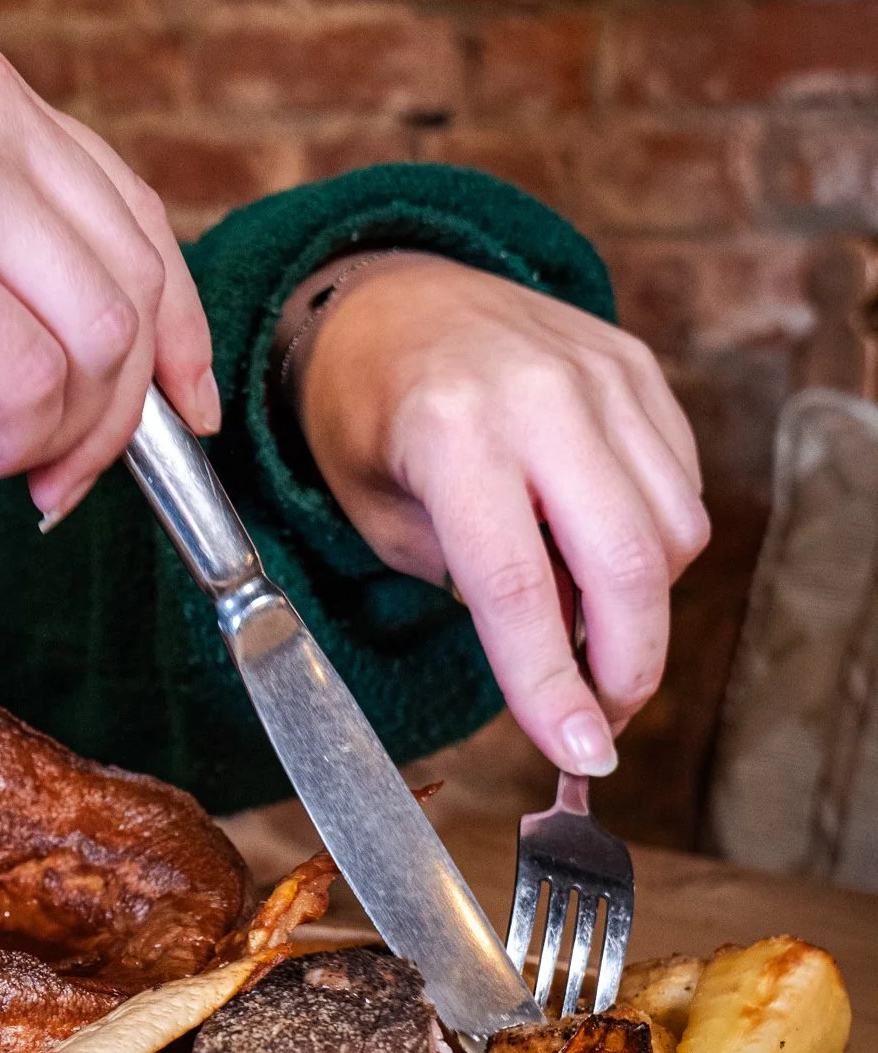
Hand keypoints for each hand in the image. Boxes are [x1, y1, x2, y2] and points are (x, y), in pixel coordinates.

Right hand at [0, 37, 216, 519]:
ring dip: (68, 434)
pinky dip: (14, 441)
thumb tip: (99, 350)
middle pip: (134, 282)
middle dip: (125, 407)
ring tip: (0, 468)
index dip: (178, 323)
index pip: (134, 210)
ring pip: (99, 338)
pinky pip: (30, 381)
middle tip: (63, 476)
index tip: (183, 406)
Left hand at [295, 253, 709, 775]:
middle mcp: (538, 394)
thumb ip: (468, 591)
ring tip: (586, 628)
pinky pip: (681, 485)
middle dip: (628, 666)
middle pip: (627, 563)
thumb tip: (563, 673)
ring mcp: (601, 373)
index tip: (582, 752)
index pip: (517, 588)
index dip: (553, 686)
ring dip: (644, 608)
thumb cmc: (371, 418)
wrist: (392, 301)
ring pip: (674, 531)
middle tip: (602, 717)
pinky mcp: (638, 368)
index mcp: (452, 430)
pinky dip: (655, 545)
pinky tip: (597, 554)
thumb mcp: (380, 518)